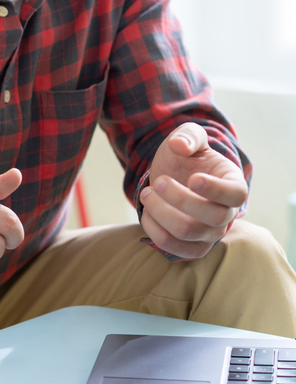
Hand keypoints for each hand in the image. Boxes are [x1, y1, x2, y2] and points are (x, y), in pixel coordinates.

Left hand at [140, 122, 247, 258]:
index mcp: (233, 184)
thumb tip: (180, 145)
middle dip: (178, 198)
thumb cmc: (186, 157)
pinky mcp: (192, 248)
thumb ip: (187, 135)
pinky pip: (174, 248)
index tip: (193, 179)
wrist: (173, 177)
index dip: (216, 190)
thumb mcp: (187, 137)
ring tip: (147, 193)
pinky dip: (154, 230)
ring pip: (187, 232)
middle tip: (158, 182)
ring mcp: (211, 234)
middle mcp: (227, 214)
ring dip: (160, 212)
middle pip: (211, 217)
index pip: (236, 194)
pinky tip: (147, 211)